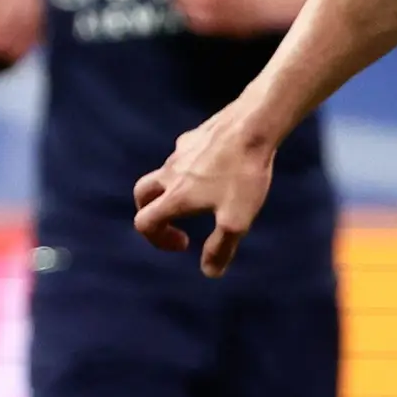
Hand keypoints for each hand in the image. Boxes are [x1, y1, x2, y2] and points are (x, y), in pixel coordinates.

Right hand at [131, 109, 280, 275]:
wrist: (255, 125)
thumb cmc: (245, 175)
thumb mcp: (236, 221)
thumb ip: (220, 249)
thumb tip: (209, 271)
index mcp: (175, 196)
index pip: (144, 223)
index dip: (158, 240)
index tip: (185, 244)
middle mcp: (170, 172)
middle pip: (142, 194)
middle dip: (151, 213)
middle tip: (173, 223)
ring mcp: (181, 152)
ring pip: (165, 174)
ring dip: (175, 192)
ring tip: (207, 200)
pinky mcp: (195, 136)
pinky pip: (185, 157)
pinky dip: (191, 171)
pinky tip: (220, 172)